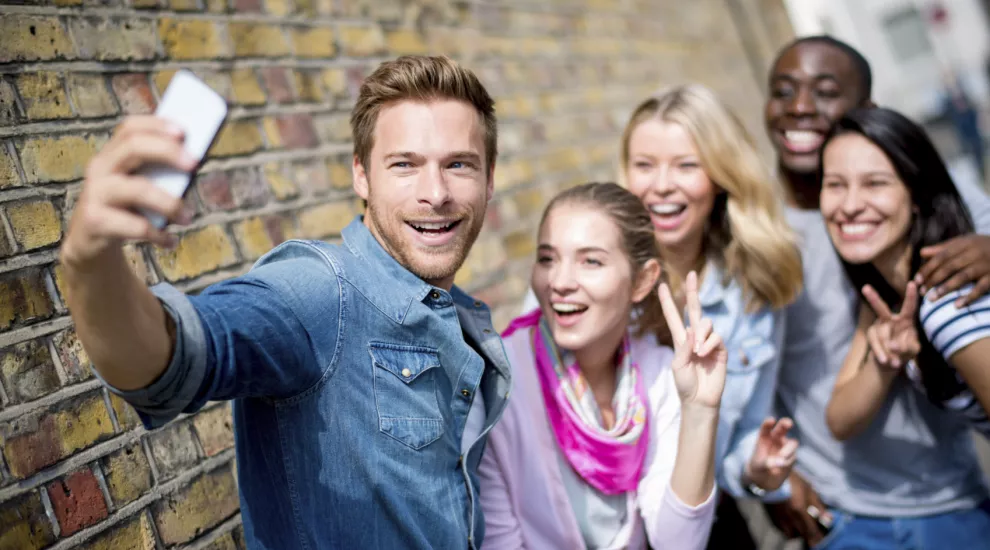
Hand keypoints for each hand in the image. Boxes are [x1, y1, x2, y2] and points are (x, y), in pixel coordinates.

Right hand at [60, 116, 196, 267]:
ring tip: (188, 217)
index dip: (156, 125)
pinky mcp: (95, 221)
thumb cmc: (125, 209)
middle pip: (132, 147)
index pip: (130, 128)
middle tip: (195, 164)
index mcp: (112, 154)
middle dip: (167, 152)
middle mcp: (100, 168)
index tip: (184, 132)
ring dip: (170, 203)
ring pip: (137, 189)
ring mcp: (95, 193)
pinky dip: (159, 235)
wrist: (90, 242)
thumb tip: (194, 163)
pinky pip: (135, 226)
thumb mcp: (139, 186)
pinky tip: (170, 241)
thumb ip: (159, 173)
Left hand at [659, 271, 726, 408]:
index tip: (660, 285)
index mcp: (680, 339)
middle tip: (691, 273)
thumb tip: (693, 330)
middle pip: (694, 309)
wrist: (699, 400)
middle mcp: (695, 337)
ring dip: (701, 336)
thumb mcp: (677, 365)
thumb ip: (684, 346)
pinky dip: (709, 344)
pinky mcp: (721, 349)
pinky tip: (705, 355)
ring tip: (698, 353)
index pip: (674, 316)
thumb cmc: (684, 384)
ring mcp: (709, 342)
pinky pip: (716, 337)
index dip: (667, 301)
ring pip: (706, 323)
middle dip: (692, 291)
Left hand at [745, 417, 798, 491]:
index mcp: (764, 437)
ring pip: (792, 443)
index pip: (766, 428)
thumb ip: (766, 463)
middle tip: (788, 423)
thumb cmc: (759, 466)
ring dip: (788, 450)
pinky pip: (793, 456)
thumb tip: (779, 463)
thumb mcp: (758, 465)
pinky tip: (781, 466)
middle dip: (786, 423)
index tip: (771, 420)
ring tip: (781, 457)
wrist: (766, 477)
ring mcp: (785, 446)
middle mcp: (776, 438)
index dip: (769, 423)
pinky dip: (788, 461)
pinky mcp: (792, 455)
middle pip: (782, 427)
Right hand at [763, 471, 830, 545]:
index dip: (818, 537)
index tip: (821, 539)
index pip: (811, 531)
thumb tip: (829, 519)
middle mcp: (789, 518)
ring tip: (801, 526)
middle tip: (813, 532)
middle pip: (802, 535)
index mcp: (800, 510)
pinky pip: (782, 530)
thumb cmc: (792, 481)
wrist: (770, 476)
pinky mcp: (773, 518)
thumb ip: (819, 506)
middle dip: (809, 535)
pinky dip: (788, 529)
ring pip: (791, 534)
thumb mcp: (809, 490)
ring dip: (798, 533)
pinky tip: (791, 523)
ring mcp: (780, 519)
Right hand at [861, 282, 920, 368]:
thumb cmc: (905, 351)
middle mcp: (890, 319)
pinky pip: (874, 342)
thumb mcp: (912, 350)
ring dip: (888, 349)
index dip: (911, 296)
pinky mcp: (871, 334)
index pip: (910, 307)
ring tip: (895, 363)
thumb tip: (892, 345)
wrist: (890, 362)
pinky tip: (885, 360)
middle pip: (881, 309)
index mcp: (906, 320)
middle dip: (873, 298)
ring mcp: (879, 326)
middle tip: (865, 288)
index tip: (912, 283)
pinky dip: (880, 352)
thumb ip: (907, 347)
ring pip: (881, 334)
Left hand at [916, 234, 989, 305]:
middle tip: (922, 292)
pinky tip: (957, 305)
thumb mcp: (965, 243)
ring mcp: (985, 265)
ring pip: (963, 277)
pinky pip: (981, 288)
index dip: (928, 268)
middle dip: (933, 280)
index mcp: (965, 244)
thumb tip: (922, 253)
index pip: (942, 256)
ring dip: (946, 288)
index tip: (916, 280)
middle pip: (950, 267)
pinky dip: (969, 297)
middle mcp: (975, 253)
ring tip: (932, 299)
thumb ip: (943, 248)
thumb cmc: (982, 246)